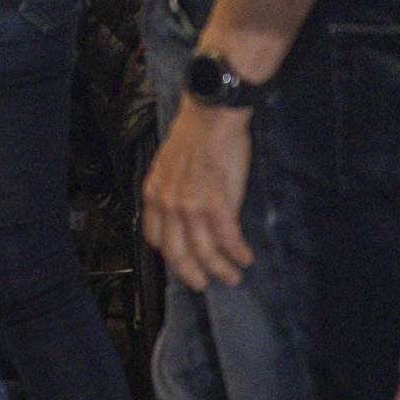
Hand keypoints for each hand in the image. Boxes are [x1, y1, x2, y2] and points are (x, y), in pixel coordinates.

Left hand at [142, 101, 252, 289]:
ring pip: (205, 252)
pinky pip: (228, 239)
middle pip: (177, 254)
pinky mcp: (217, 203)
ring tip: (233, 276)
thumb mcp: (170, 167)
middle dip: (193, 274)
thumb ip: (173, 194)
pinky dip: (238, 253)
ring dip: (221, 269)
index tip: (183, 263)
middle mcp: (168, 204)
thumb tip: (185, 217)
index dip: (170, 257)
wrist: (210, 115)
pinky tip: (245, 257)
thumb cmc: (194, 136)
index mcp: (154, 194)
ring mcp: (191, 205)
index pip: (155, 239)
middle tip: (205, 284)